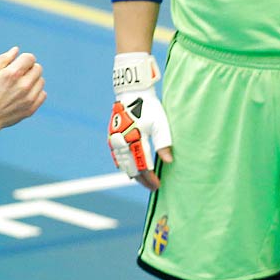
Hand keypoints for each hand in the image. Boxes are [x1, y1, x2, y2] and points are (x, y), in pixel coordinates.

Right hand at [0, 47, 45, 128]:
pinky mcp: (32, 108)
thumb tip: (17, 50)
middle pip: (38, 68)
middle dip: (29, 68)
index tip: (19, 64)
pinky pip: (43, 94)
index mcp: (12, 74)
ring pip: (41, 81)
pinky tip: (24, 94)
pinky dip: (36, 92)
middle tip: (19, 74)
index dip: (24, 59)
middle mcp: (24, 85)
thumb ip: (4, 58)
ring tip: (20, 85)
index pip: (30, 58)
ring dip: (33, 80)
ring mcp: (29, 98)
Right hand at [109, 51, 171, 189]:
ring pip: (123, 164)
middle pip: (131, 169)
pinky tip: (130, 169)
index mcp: (135, 140)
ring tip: (143, 180)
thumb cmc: (149, 107)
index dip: (150, 179)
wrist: (132, 93)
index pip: (142, 167)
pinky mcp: (112, 136)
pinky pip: (116, 156)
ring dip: (133, 173)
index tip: (157, 186)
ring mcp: (115, 140)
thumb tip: (168, 161)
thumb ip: (164, 143)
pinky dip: (123, 165)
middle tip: (152, 186)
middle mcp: (122, 142)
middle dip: (142, 179)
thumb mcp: (161, 124)